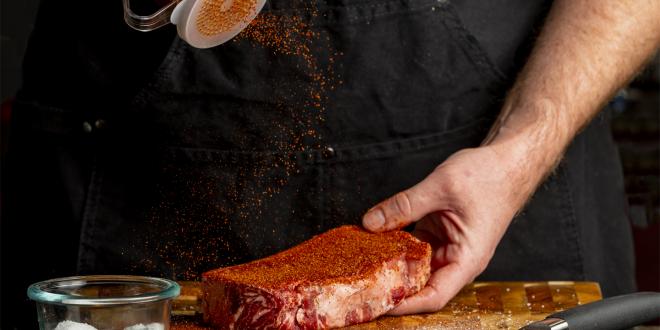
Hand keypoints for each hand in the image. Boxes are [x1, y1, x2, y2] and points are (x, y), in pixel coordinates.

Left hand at [362, 146, 536, 314]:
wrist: (507, 162)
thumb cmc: (490, 176)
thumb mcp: (441, 187)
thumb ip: (404, 205)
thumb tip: (371, 222)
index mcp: (467, 259)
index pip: (434, 295)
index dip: (406, 304)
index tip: (379, 303)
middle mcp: (458, 259)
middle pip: (421, 285)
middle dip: (393, 286)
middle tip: (362, 284)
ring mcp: (447, 248)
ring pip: (414, 266)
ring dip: (391, 264)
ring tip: (363, 263)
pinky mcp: (439, 234)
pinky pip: (414, 247)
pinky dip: (396, 244)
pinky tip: (375, 239)